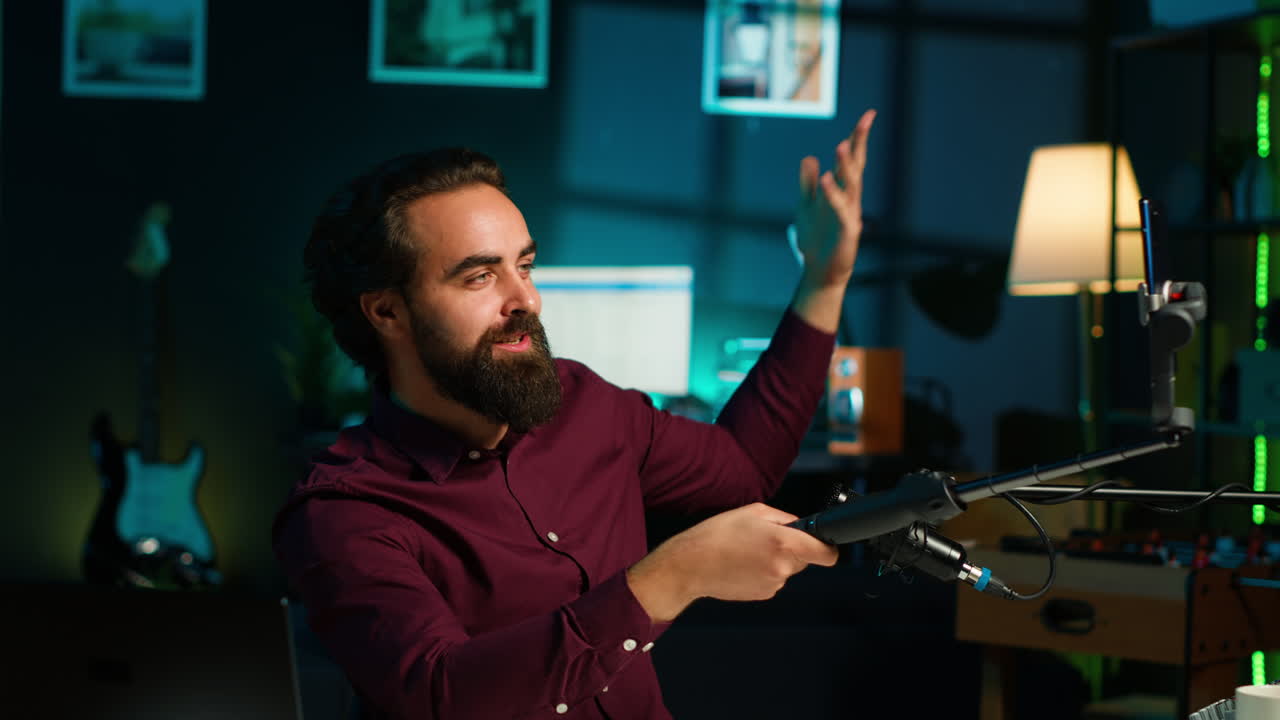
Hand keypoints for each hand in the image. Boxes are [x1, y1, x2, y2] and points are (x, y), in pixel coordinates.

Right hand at [626, 503, 837, 621]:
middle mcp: (782, 567)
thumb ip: (783, 518)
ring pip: (788, 569)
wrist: (690, 566)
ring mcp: (774, 584)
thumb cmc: (716, 535)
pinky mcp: (764, 595)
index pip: (827, 554)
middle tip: (768, 539)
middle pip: (806, 559)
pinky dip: (765, 571)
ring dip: (777, 560)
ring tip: (749, 551)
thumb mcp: (751, 512)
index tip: (824, 543)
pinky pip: (774, 579)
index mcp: (783, 543)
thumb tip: (799, 524)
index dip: (829, 547)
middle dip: (794, 548)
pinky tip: (743, 564)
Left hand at [793, 108, 875, 289]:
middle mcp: (849, 199)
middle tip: (866, 120)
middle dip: (860, 144)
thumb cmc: (816, 239)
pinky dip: (834, 194)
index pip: (850, 160)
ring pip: (851, 185)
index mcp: (840, 191)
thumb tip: (810, 157)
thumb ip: (807, 183)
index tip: (868, 115)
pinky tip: (826, 180)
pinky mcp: (848, 231)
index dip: (858, 138)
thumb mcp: (805, 206)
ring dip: (846, 165)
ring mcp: (851, 214)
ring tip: (841, 145)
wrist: (819, 272)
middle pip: (857, 167)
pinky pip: (841, 209)